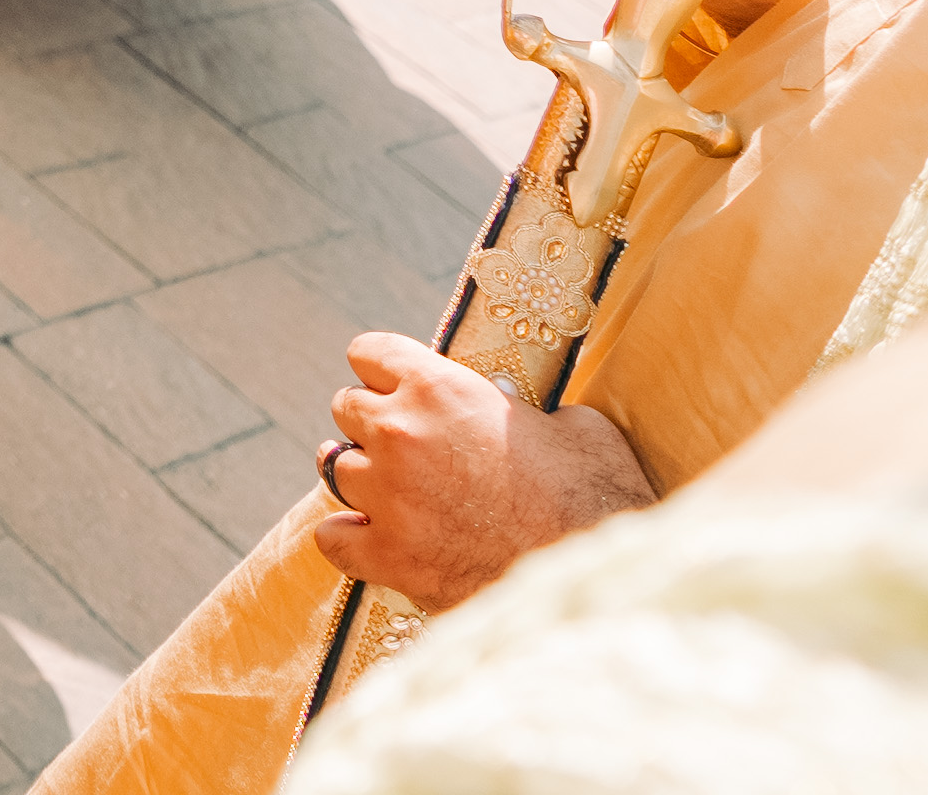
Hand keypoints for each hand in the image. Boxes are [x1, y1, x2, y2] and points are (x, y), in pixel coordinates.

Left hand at [310, 337, 653, 607]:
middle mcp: (400, 433)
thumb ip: (523, 407)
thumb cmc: (595, 496)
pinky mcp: (388, 556)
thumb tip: (508, 406)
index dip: (386, 370)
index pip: (368, 351)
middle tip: (411, 447)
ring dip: (363, 477)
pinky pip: (331, 536)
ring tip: (397, 492)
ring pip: (335, 469)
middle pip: (346, 407)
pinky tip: (377, 539)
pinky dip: (350, 538)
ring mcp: (388, 496)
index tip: (401, 388)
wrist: (596, 577)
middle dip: (374, 423)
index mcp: (439, 388)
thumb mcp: (574, 424)